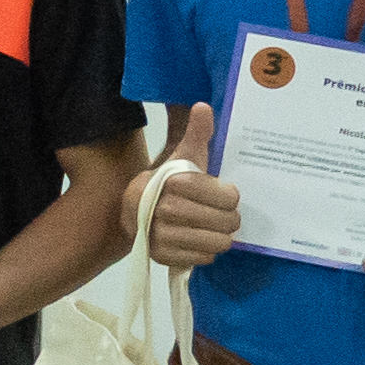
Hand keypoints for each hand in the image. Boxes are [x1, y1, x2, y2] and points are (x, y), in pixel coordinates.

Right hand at [144, 116, 243, 268]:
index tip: (224, 194)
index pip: (226, 196)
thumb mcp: (182, 156)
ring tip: (213, 228)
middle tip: (225, 215)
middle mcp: (163, 209)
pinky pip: (203, 258)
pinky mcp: (161, 255)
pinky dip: (205, 251)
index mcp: (172, 181)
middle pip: (225, 221)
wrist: (133, 211)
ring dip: (220, 237)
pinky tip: (198, 240)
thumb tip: (203, 106)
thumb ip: (196, 133)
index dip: (230, 196)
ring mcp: (160, 235)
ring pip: (217, 242)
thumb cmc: (168, 182)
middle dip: (230, 219)